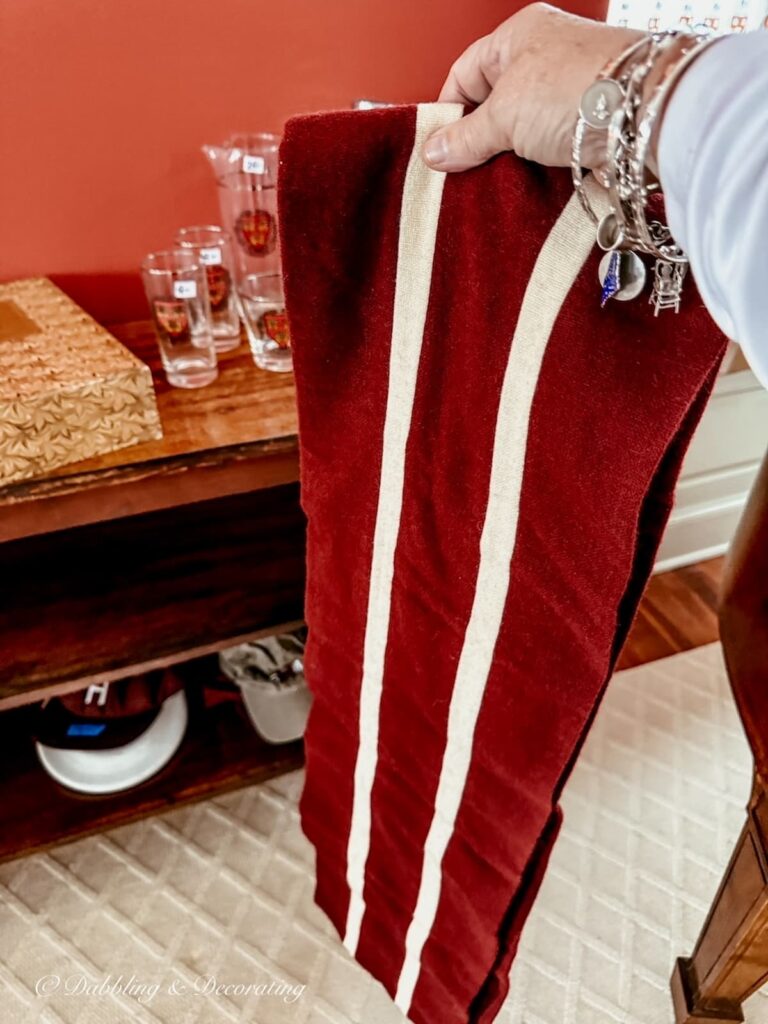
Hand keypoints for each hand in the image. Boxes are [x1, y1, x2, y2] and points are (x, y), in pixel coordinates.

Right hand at [423, 3, 643, 171]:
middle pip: (495, 104)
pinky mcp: (591, 124)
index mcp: (519, 35)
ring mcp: (571, 91)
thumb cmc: (578, 89)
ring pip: (524, 130)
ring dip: (510, 159)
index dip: (448, 112)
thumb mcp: (504, 115)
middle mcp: (548, 57)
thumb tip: (434, 152)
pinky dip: (539, 169)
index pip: (465, 73)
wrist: (648, 112)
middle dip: (479, 140)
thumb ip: (466, 137)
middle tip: (464, 173)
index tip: (438, 150)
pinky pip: (553, 149)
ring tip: (497, 183)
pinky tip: (528, 186)